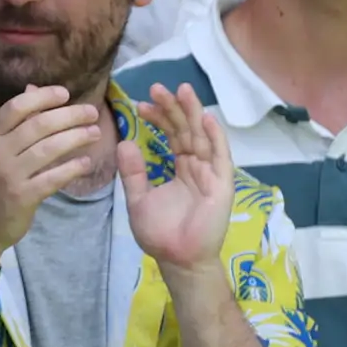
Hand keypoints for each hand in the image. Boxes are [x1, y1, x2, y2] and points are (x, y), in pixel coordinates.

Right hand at [0, 83, 110, 263]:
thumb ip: (15, 123)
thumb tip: (33, 90)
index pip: (15, 108)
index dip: (42, 97)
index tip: (65, 93)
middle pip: (38, 125)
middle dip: (70, 116)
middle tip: (92, 113)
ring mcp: (9, 175)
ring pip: (49, 149)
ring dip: (76, 138)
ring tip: (94, 133)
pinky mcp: (23, 197)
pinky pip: (53, 177)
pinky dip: (72, 168)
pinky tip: (86, 163)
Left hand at [118, 81, 236, 273]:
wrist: (177, 259)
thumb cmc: (160, 233)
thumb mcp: (138, 199)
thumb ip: (133, 172)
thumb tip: (124, 142)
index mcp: (180, 169)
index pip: (172, 135)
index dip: (159, 118)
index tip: (141, 104)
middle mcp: (197, 167)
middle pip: (186, 130)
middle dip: (174, 108)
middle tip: (157, 87)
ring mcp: (211, 174)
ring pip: (201, 137)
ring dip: (192, 113)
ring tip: (181, 90)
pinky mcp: (222, 185)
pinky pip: (219, 156)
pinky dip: (214, 137)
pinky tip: (206, 118)